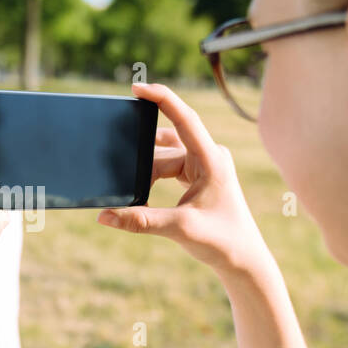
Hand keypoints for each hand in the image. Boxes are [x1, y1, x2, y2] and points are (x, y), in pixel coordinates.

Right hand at [97, 82, 271, 277]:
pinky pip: (168, 168)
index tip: (136, 87)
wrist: (243, 260)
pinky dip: (152, 179)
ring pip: (163, 159)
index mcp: (212, 159)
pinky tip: (141, 196)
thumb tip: (104, 216)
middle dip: (142, 162)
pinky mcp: (199, 176)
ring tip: (134, 194)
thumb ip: (140, 221)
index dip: (161, 98)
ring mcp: (205, 165)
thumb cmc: (222, 241)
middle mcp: (209, 156)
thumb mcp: (178, 229)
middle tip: (121, 174)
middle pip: (164, 146)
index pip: (184, 118)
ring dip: (146, 174)